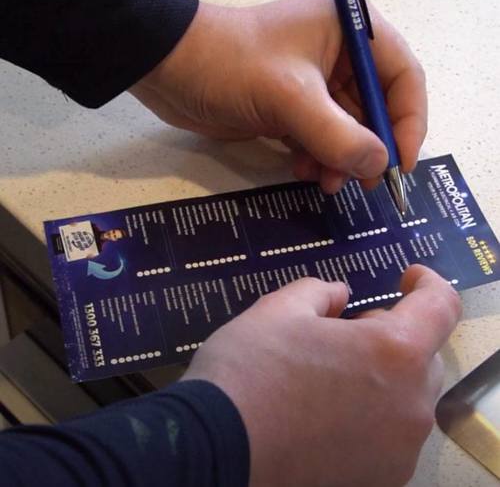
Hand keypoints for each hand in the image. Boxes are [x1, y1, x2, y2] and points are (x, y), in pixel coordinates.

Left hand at [130, 0, 425, 192]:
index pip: (401, 77)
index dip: (408, 122)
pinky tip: (303, 171)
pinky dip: (317, 159)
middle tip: (359, 184)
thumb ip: (338, 135)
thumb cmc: (231, 67)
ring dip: (339, 160)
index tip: (399, 164)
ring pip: (345, 131)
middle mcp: (338, 56)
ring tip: (324, 182)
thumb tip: (378, 165)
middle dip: (367, 149)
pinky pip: (319, 139)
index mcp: (350, 33)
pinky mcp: (291, 109)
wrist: (172, 72)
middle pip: (374, 110)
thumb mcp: (290, 98)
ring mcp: (314, 85)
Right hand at [183, 265, 460, 486]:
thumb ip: (320, 292)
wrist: (215, 447)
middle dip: (393, 333)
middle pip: (423, 355)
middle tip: (347, 329)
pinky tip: (327, 412)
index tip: (408, 277)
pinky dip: (374, 412)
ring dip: (384, 374)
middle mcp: (411, 406)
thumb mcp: (280, 309)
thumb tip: (340, 296)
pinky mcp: (380, 479)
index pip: (441, 306)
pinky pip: (392, 432)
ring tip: (332, 373)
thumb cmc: (251, 367)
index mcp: (394, 353)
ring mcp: (398, 450)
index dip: (429, 283)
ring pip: (409, 396)